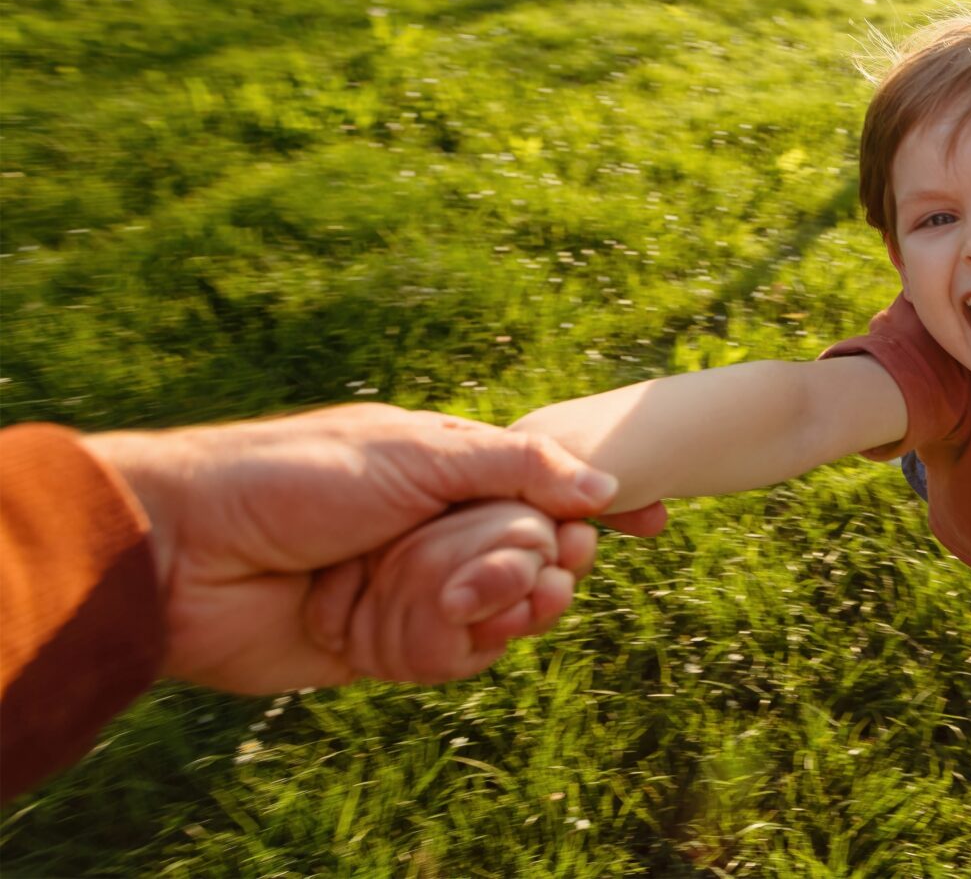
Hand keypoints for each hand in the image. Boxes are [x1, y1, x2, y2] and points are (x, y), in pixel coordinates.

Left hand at [86, 405, 620, 693]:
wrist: (183, 554)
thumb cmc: (293, 477)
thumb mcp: (416, 453)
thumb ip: (515, 467)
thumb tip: (602, 487)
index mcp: (442, 466)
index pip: (542, 485)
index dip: (595, 506)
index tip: (651, 524)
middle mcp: (432, 527)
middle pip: (534, 551)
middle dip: (555, 557)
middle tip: (562, 561)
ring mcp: (408, 587)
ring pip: (501, 606)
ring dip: (514, 600)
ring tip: (512, 595)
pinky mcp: (381, 646)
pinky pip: (454, 653)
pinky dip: (467, 641)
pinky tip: (471, 624)